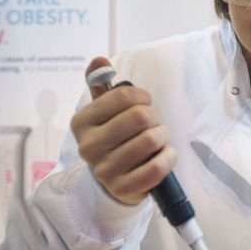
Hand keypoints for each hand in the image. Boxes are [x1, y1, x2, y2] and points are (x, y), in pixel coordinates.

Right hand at [71, 57, 176, 204]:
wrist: (112, 181)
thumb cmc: (113, 138)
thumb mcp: (102, 112)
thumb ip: (100, 84)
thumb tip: (99, 60)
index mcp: (81, 122)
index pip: (123, 96)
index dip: (142, 97)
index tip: (143, 104)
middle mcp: (88, 147)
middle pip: (140, 116)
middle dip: (155, 118)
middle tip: (152, 124)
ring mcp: (105, 171)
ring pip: (152, 140)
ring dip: (163, 137)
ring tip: (157, 140)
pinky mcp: (124, 189)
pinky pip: (158, 167)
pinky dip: (169, 157)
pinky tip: (164, 155)